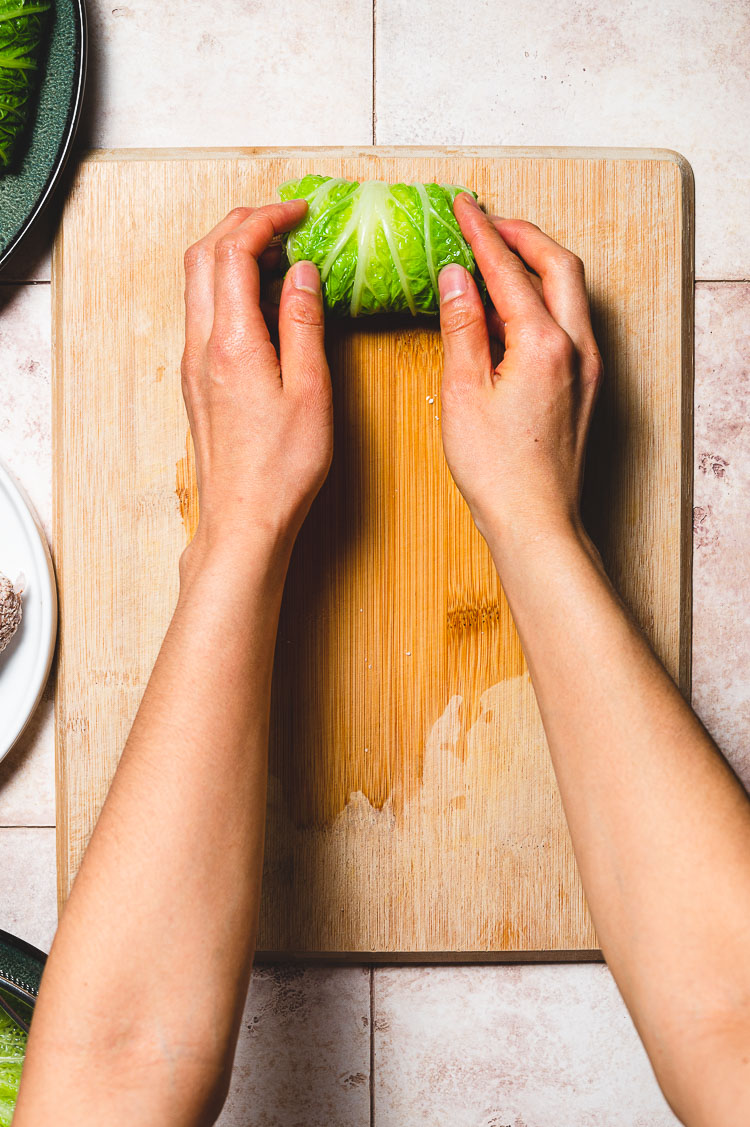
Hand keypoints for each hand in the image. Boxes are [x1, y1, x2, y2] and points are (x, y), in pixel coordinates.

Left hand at [180, 201, 331, 562]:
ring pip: (199, 282)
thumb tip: (302, 273)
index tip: (299, 211)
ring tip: (279, 255)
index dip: (266, 219)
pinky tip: (265, 303)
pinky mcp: (198, 381)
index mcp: (231, 342)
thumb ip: (304, 323)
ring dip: (231, 253)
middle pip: (204, 255)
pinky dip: (230, 287)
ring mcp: (194, 363)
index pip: (234, 251)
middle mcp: (201, 346)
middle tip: (285, 219)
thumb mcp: (310, 391)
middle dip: (242, 223)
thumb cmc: (280, 469)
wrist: (243, 519)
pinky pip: (205, 313)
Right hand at [437, 196, 601, 554]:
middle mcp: (577, 347)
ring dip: (537, 264)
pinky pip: (570, 322)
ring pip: (570, 292)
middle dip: (523, 236)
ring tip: (497, 256)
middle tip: (487, 221)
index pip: (509, 271)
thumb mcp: (463, 393)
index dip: (482, 235)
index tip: (462, 208)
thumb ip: (462, 327)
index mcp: (544, 344)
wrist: (536, 520)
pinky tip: (513, 309)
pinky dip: (543, 299)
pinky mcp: (586, 385)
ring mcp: (588, 366)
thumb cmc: (497, 470)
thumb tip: (456, 277)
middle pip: (558, 266)